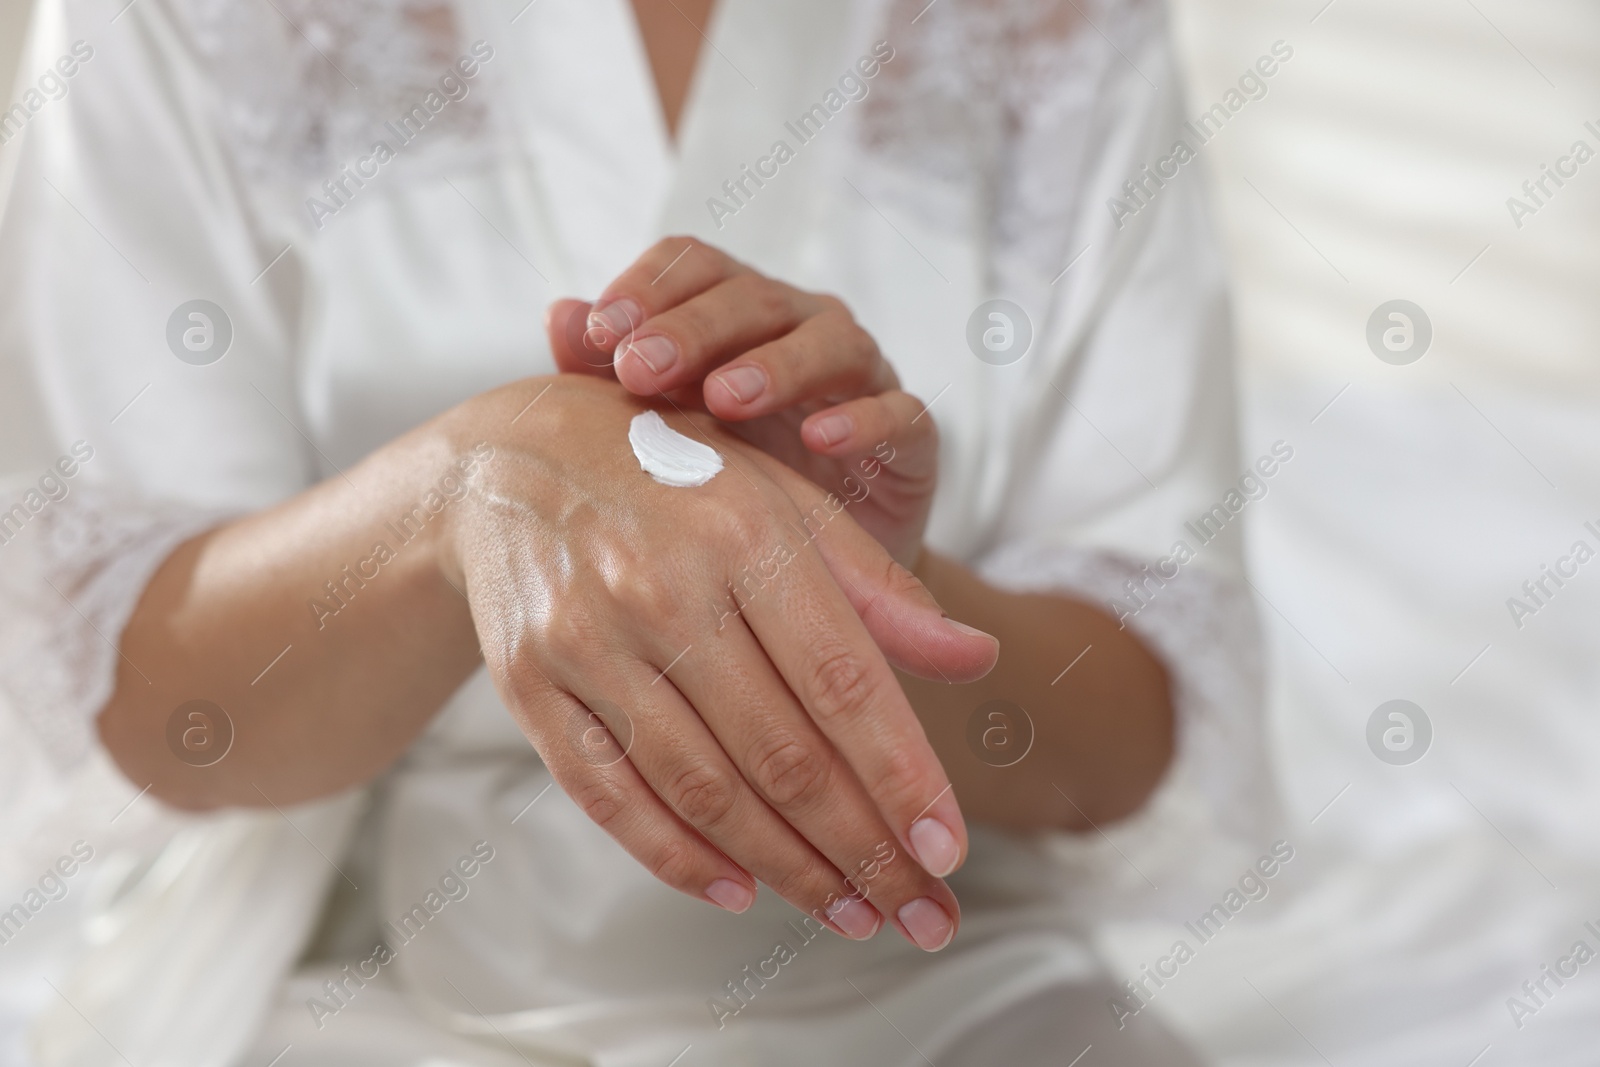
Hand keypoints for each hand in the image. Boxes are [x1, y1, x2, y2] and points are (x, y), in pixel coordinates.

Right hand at [437, 375, 997, 949]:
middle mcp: (662, 590)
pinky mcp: (529, 685)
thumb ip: (877, 585)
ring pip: (703, 790)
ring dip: (787, 869)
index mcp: (743, 534)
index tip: (950, 850)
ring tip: (851, 914)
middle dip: (862, 850)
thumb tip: (977, 658)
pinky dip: (676, 856)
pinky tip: (737, 891)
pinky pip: (608, 795)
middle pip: (781, 754)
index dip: (901, 776)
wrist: (506, 461)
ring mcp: (587, 642)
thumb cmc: (675, 478)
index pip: (844, 682)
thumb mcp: (782, 499)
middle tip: (921, 914)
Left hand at [546, 237, 934, 568]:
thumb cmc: (725, 491)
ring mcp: (862, 377)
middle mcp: (801, 328)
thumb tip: (557, 314)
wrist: (813, 577)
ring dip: (775, 364)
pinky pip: (898, 412)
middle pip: (753, 296)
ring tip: (725, 398)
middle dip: (694, 328)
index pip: (695, 265)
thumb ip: (610, 375)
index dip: (649, 287)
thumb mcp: (662, 435)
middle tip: (641, 367)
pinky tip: (820, 436)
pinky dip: (862, 418)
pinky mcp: (911, 436)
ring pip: (830, 341)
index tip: (598, 333)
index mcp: (735, 316)